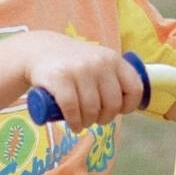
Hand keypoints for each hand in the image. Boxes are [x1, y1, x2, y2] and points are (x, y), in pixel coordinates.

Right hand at [20, 32, 143, 130]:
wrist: (41, 50)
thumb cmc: (75, 64)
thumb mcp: (99, 62)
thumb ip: (115, 76)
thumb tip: (134, 103)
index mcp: (114, 59)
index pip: (134, 89)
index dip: (129, 106)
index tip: (118, 111)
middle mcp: (99, 63)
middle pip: (112, 105)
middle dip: (104, 118)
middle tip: (94, 119)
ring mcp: (79, 70)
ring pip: (91, 110)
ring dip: (87, 123)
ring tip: (81, 122)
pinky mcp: (59, 78)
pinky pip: (72, 109)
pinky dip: (74, 122)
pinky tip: (74, 125)